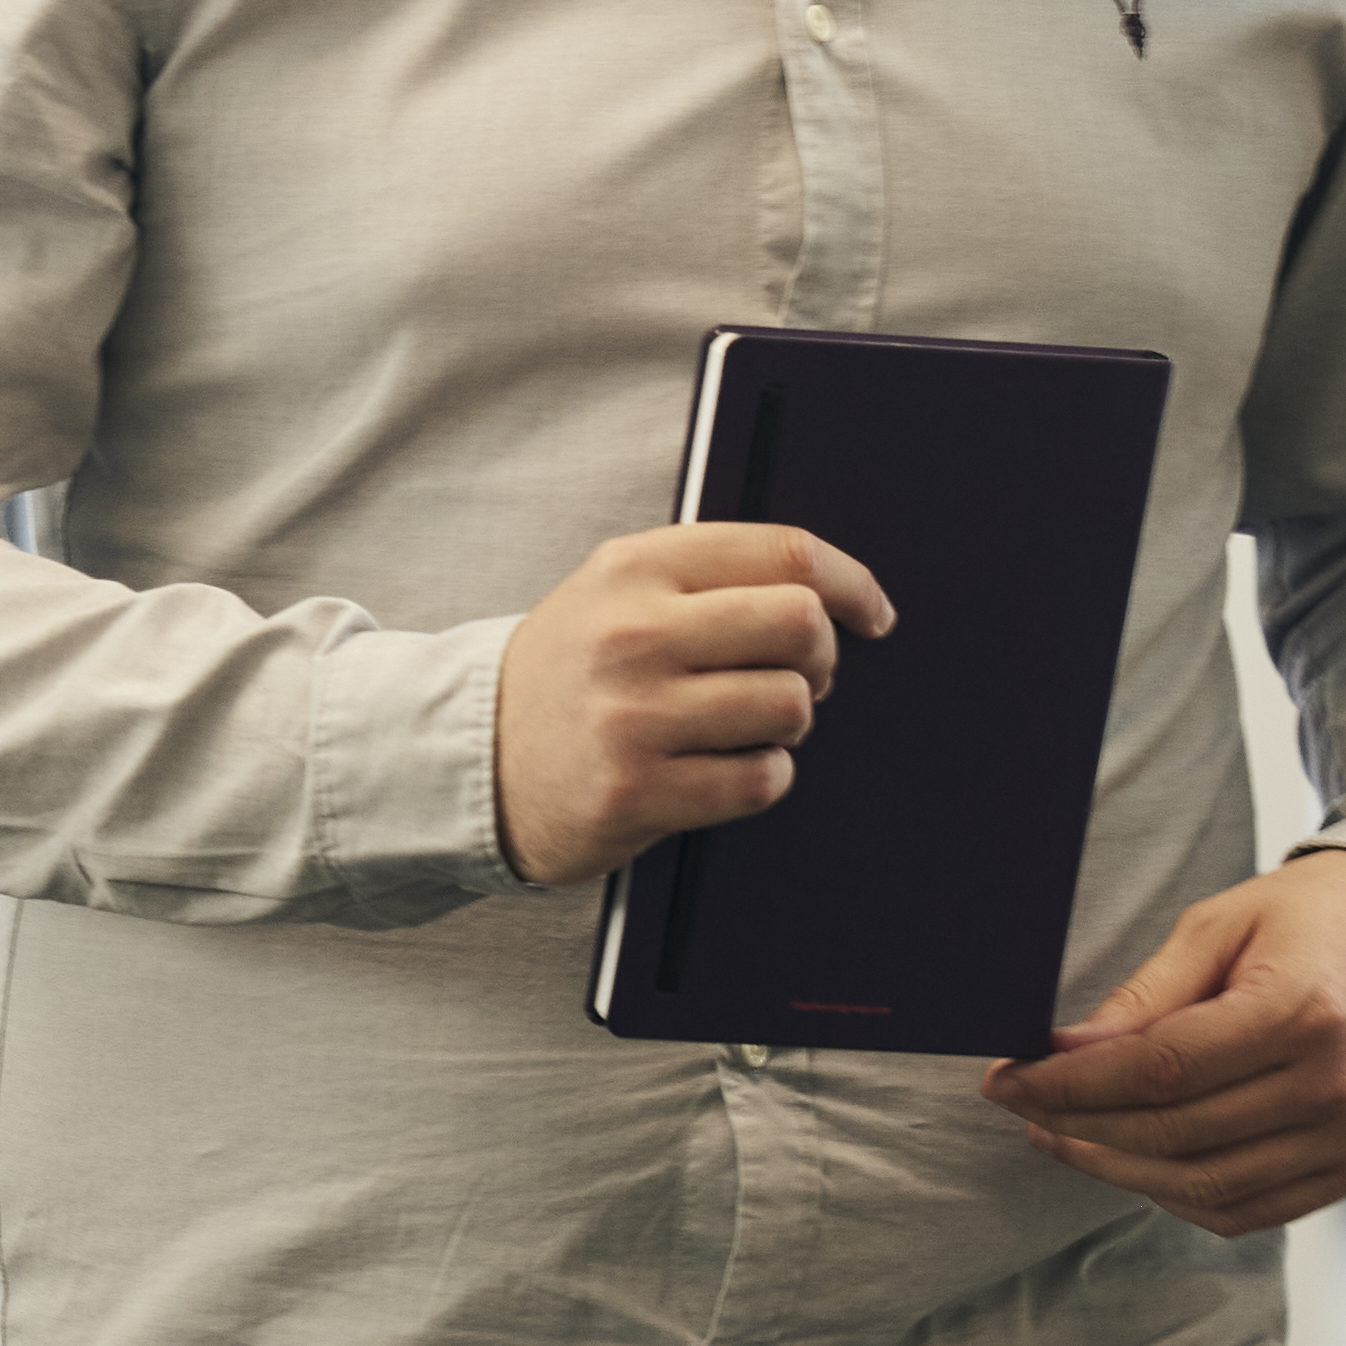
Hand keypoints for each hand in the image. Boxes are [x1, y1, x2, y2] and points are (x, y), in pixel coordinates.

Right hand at [496, 522, 898, 885]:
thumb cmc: (567, 675)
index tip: (872, 611)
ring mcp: (632, 716)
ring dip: (787, 724)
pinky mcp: (636, 792)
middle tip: (803, 676)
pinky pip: (759, 780)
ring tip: (747, 727)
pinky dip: (763, 778)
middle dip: (822, 656)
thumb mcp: (615, 592)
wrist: (473, 759)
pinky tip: (726, 769)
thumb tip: (829, 589)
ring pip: (788, 706)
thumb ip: (707, 575)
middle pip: (799, 624)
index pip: (783, 552)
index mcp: (634, 568)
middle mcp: (632, 633)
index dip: (851, 583)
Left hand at [988, 849, 1345, 1237]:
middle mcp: (1333, 1087)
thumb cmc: (1316, 922)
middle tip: (1023, 1108)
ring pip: (1202, 1187)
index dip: (1070, 1085)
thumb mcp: (1221, 926)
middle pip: (1173, 1135)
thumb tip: (1063, 1052)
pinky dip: (1178, 1198)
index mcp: (1300, 1012)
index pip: (1158, 1072)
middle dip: (1077, 1127)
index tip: (1009, 1080)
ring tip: (1062, 1138)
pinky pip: (1247, 1211)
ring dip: (1116, 1171)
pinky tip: (1133, 1165)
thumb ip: (1144, 997)